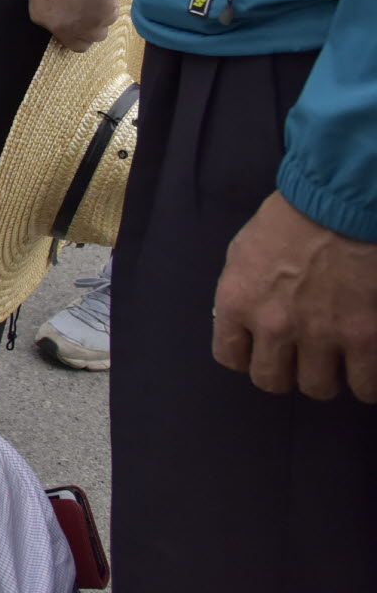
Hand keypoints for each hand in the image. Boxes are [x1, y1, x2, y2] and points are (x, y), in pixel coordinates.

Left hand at [27, 0, 116, 50]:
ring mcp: (98, 21)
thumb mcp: (36, 0)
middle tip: (81, 15)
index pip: (72, 46)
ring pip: (102, 30)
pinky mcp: (112, 10)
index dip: (71, 37)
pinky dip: (108, 9)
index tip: (69, 26)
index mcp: (58, 27)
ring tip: (90, 3)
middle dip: (85, 31)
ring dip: (98, 21)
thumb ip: (46, 18)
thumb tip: (55, 24)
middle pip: (89, 41)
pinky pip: (112, 16)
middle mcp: (80, 30)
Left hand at [213, 190, 376, 402]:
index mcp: (237, 302)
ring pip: (318, 388)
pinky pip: (365, 385)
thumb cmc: (289, 220)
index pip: (229, 357)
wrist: (339, 204)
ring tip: (335, 359)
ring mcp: (320, 334)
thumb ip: (241, 293)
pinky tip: (365, 365)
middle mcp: (273, 325)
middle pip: (271, 381)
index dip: (248, 356)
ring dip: (326, 376)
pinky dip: (366, 382)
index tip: (262, 349)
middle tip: (300, 356)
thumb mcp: (243, 253)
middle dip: (285, 371)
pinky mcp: (365, 337)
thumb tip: (242, 323)